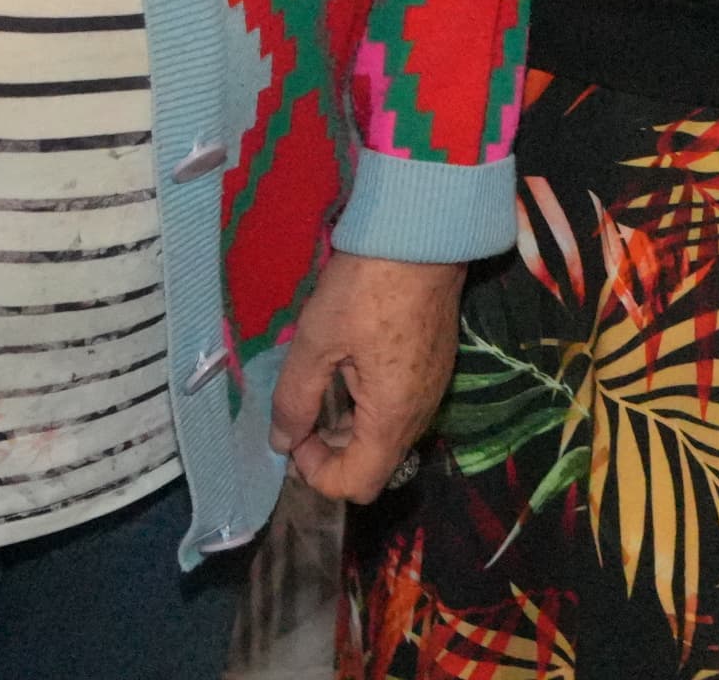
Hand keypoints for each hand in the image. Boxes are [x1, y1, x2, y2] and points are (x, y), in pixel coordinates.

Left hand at [268, 251, 466, 503]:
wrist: (425, 234)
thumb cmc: (366, 288)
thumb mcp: (316, 341)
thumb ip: (295, 399)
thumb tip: (282, 443)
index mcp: (391, 417)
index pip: (357, 484)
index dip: (317, 473)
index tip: (295, 435)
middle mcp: (419, 412)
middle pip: (375, 465)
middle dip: (333, 452)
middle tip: (302, 414)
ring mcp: (433, 388)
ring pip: (389, 436)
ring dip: (351, 428)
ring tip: (323, 387)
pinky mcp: (436, 364)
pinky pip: (401, 407)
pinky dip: (372, 406)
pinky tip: (352, 366)